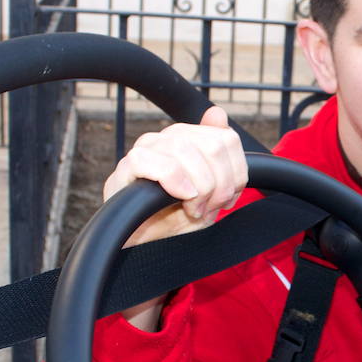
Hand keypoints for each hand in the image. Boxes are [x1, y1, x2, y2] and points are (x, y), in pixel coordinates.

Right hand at [103, 107, 247, 329]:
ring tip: (193, 209)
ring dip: (199, 188)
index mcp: (190, 138)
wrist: (148, 247)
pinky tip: (181, 197)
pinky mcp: (125, 169)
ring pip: (185, 151)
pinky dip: (173, 180)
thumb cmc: (176, 218)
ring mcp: (146, 150)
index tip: (228, 199)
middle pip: (212, 145)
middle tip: (209, 208)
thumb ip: (221, 155)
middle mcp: (168, 138)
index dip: (236, 173)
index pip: (227, 138)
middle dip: (220, 184)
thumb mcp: (211, 191)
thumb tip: (218, 114)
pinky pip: (150, 160)